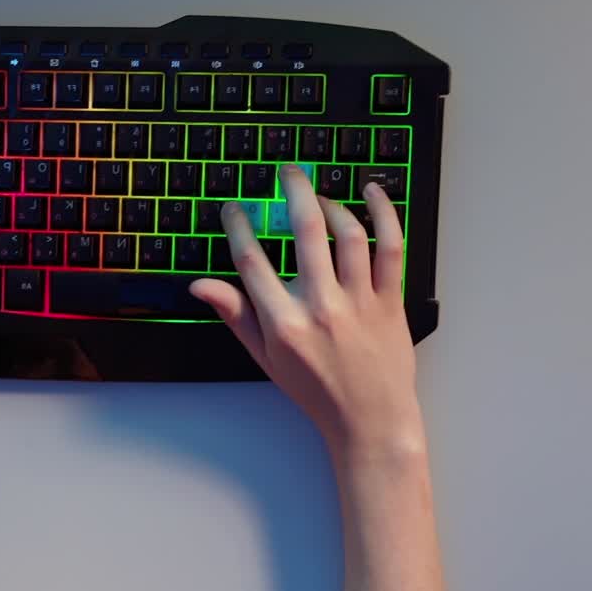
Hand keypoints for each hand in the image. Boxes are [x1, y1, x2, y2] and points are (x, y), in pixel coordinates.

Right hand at [190, 166, 423, 455]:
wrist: (369, 418)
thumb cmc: (316, 390)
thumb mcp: (266, 358)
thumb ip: (236, 316)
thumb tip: (200, 286)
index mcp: (284, 324)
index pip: (253, 262)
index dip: (239, 227)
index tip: (235, 209)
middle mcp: (321, 307)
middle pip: (305, 231)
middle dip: (293, 191)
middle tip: (287, 172)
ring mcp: (359, 301)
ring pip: (347, 233)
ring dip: (332, 204)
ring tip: (321, 197)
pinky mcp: (391, 299)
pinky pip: (390, 245)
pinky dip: (384, 213)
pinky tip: (372, 193)